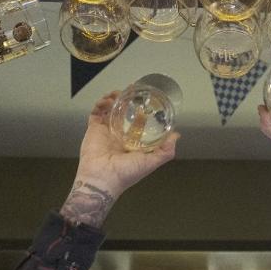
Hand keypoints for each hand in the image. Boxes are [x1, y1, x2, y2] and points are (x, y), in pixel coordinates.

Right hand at [61, 93, 179, 226]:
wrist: (102, 179)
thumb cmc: (126, 173)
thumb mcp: (151, 162)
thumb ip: (165, 150)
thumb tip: (176, 136)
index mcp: (132, 143)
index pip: (138, 123)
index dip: (142, 111)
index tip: (145, 100)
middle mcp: (119, 136)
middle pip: (123, 113)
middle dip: (126, 101)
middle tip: (130, 90)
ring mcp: (106, 132)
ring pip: (109, 111)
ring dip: (113, 100)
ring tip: (117, 93)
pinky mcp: (94, 130)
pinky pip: (96, 114)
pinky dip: (100, 105)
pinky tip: (107, 100)